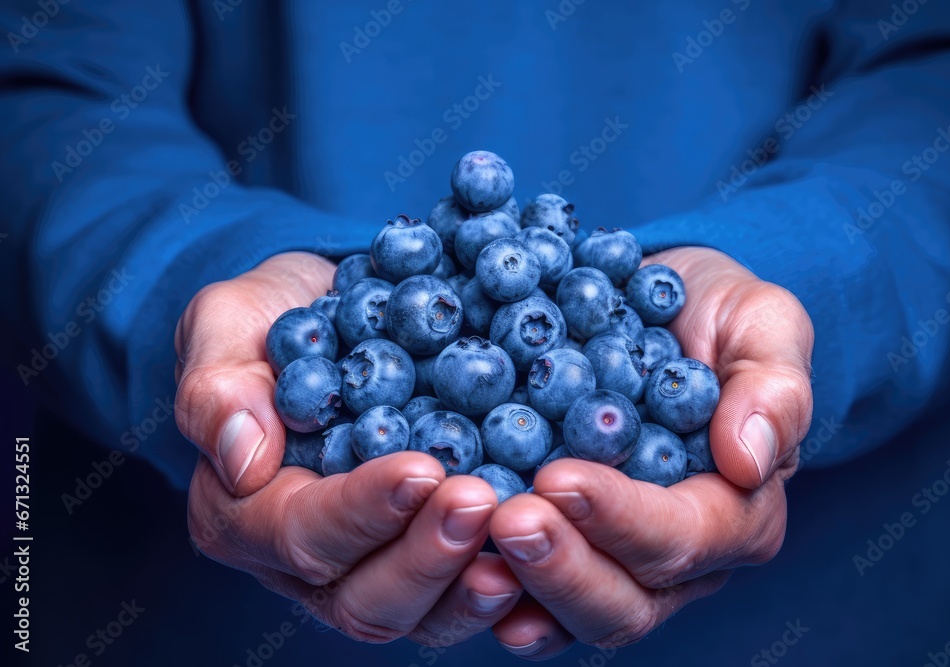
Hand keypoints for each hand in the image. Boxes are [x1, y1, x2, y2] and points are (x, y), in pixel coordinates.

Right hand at [175, 252, 521, 644]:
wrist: (331, 315)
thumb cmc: (272, 318)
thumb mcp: (226, 324)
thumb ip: (216, 386)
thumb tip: (242, 455)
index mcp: (245, 513)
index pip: (302, 533)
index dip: (362, 510)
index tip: (421, 469)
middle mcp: (305, 562)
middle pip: (364, 599)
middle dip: (427, 556)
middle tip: (481, 502)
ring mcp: (371, 567)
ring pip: (419, 615)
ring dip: (472, 585)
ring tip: (525, 536)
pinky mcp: (424, 557)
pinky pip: (462, 595)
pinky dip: (510, 586)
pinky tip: (548, 555)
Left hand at [488, 247, 813, 658]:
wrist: (651, 305)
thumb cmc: (715, 314)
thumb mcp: (763, 324)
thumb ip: (774, 388)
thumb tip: (750, 462)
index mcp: (737, 512)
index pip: (681, 538)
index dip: (620, 517)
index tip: (559, 477)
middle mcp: (677, 559)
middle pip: (625, 602)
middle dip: (562, 567)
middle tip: (506, 519)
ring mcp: (613, 561)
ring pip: (570, 614)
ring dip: (516, 589)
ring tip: (467, 551)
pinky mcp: (561, 546)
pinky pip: (522, 592)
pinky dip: (483, 588)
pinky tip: (445, 563)